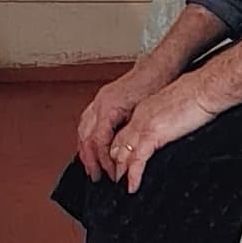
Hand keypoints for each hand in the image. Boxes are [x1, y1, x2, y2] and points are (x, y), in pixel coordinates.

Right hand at [75, 62, 156, 179]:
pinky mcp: (104, 100)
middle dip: (89, 160)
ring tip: (92, 166)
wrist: (158, 67)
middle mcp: (100, 104)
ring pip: (83, 130)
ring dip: (86, 150)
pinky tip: (94, 146)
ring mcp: (100, 101)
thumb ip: (129, 133)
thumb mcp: (144, 113)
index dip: (103, 161)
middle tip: (96, 176)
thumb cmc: (155, 84)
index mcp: (108, 107)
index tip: (110, 173)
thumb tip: (124, 154)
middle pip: (85, 138)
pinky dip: (87, 137)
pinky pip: (87, 122)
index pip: (97, 142)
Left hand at [109, 71, 218, 193]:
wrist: (205, 89)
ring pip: (122, 154)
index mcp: (144, 110)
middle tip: (115, 179)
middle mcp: (139, 117)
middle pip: (116, 144)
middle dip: (113, 164)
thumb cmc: (198, 95)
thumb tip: (172, 128)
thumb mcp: (176, 108)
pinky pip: (137, 160)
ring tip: (120, 186)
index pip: (123, 133)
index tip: (119, 162)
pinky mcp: (152, 135)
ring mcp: (143, 126)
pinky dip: (133, 176)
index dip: (118, 150)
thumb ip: (168, 120)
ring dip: (120, 173)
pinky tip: (133, 186)